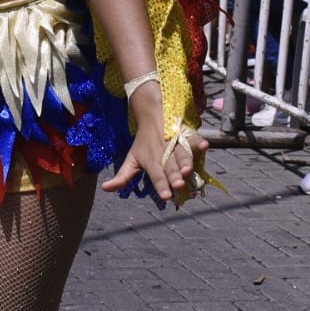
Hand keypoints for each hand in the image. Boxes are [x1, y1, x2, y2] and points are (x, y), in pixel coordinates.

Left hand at [101, 81, 207, 200]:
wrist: (151, 114)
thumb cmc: (143, 143)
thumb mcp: (131, 159)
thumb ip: (122, 177)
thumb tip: (105, 189)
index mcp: (151, 160)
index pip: (156, 175)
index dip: (161, 185)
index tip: (167, 197)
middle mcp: (163, 153)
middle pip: (170, 166)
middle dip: (175, 176)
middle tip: (178, 184)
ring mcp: (175, 143)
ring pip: (181, 154)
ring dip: (186, 161)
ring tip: (189, 170)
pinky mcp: (184, 135)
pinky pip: (192, 139)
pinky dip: (198, 142)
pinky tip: (204, 145)